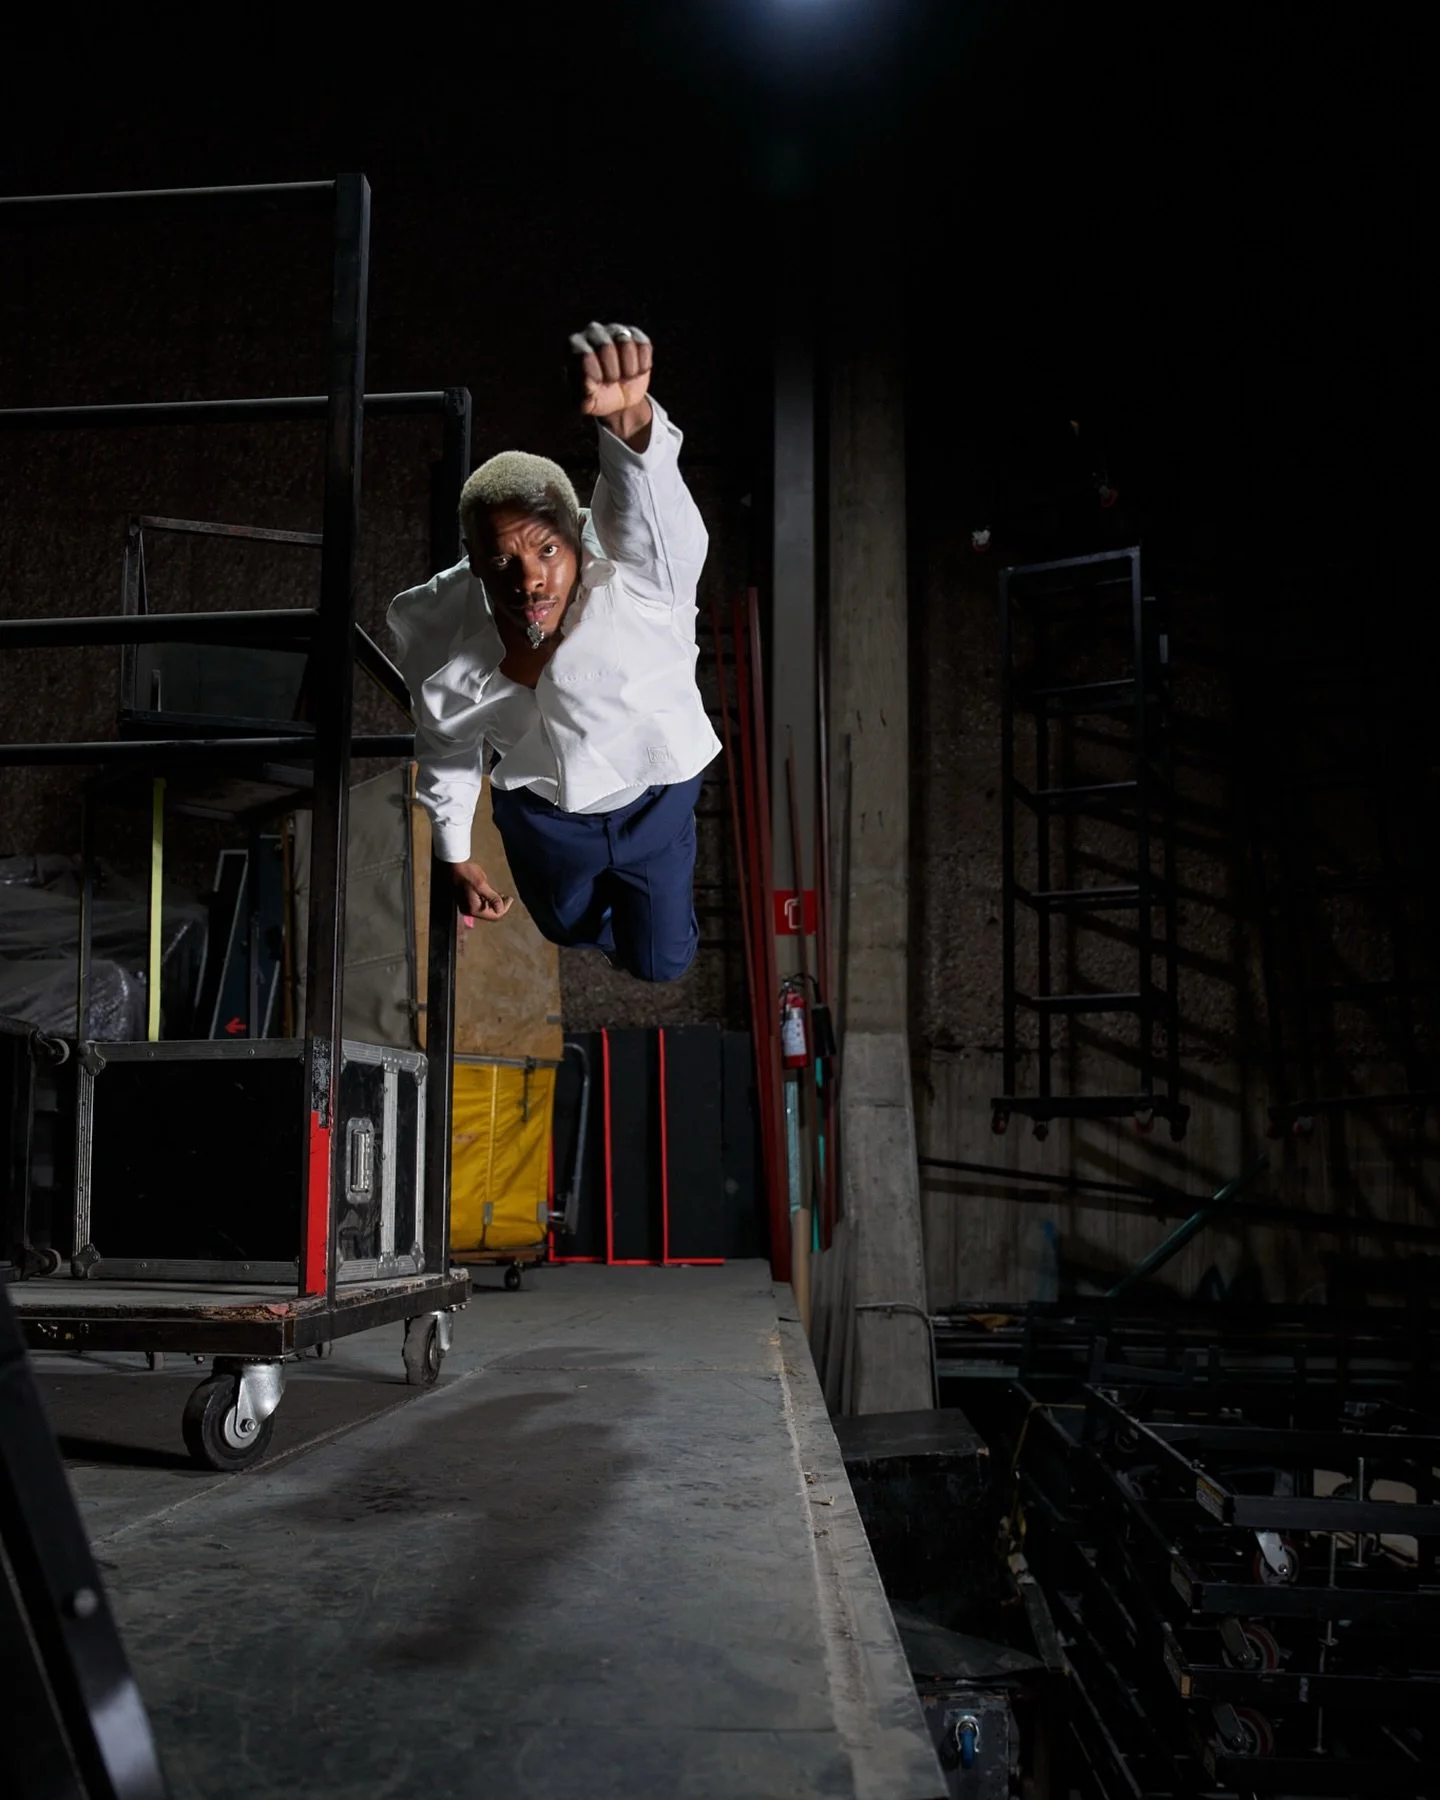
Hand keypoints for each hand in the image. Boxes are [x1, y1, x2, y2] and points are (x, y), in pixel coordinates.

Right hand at [451, 861, 511, 922]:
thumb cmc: (467, 873)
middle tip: (507, 897)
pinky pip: (480, 906)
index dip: (504, 908)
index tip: (510, 898)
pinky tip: (491, 894)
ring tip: (501, 895)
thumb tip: (501, 910)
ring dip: (494, 904)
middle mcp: (469, 911)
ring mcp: (466, 907)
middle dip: (500, 906)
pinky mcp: (465, 902)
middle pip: (490, 914)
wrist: (453, 866)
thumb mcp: (482, 885)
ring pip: (485, 910)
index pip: (494, 915)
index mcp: (474, 909)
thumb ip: (492, 898)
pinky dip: (487, 901)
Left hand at [568, 321, 652, 441]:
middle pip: (605, 346)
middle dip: (612, 372)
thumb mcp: (587, 403)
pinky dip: (642, 365)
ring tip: (624, 376)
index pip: (584, 353)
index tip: (598, 383)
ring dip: (628, 368)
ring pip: (626, 342)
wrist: (619, 397)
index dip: (595, 373)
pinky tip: (636, 371)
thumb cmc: (597, 397)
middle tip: (611, 380)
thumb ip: (584, 397)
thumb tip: (588, 384)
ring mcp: (615, 330)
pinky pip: (643, 345)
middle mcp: (593, 332)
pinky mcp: (635, 334)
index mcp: (574, 345)